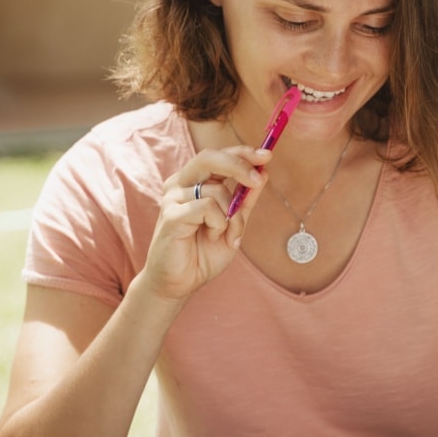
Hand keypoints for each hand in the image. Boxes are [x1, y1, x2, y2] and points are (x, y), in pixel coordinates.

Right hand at [142, 143, 270, 299]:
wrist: (179, 283)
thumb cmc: (202, 253)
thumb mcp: (233, 223)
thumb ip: (244, 199)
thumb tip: (263, 172)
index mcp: (192, 182)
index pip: (217, 156)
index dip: (242, 152)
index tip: (266, 156)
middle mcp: (179, 185)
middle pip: (210, 157)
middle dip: (239, 164)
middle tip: (257, 179)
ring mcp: (172, 199)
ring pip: (216, 190)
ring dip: (231, 215)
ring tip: (222, 234)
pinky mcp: (171, 215)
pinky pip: (207, 207)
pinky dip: (219, 224)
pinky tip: (211, 237)